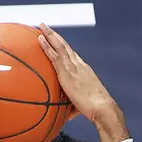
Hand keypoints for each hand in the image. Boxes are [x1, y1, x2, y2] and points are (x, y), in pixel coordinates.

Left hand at [37, 25, 126, 141]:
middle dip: (55, 36)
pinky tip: (40, 39)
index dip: (63, 46)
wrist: (101, 107)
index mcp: (84, 69)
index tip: (56, 39)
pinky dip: (47, 46)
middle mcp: (79, 64)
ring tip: (41, 26)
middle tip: (46, 27)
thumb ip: (72, 106)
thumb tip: (65, 115)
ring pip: (59, 46)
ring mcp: (73, 67)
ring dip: (50, 35)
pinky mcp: (67, 72)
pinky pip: (55, 56)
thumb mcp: (81, 105)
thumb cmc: (94, 109)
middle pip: (65, 46)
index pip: (71, 54)